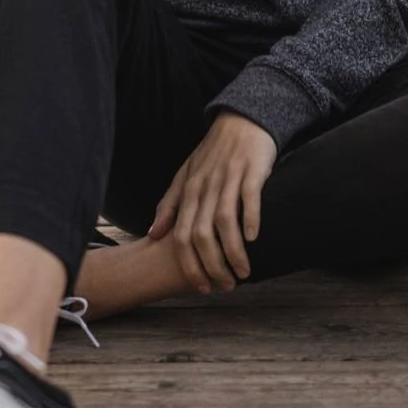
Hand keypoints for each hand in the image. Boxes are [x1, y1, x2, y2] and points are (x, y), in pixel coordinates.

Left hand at [149, 112, 276, 291]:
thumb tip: (153, 235)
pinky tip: (254, 239)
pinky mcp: (251, 171)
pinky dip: (250, 219)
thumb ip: (169, 204)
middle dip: (212, 265)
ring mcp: (228, 178)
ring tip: (243, 273)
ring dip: (233, 251)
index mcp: (188, 191)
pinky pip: (249, 198)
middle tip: (225, 286)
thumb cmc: (212, 154)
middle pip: (200, 233)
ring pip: (224, 220)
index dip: (189, 264)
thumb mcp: (186, 176)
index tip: (201, 287)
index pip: (181, 235)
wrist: (241, 121)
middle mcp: (205, 186)